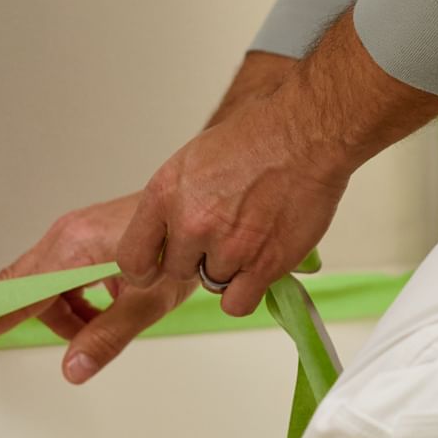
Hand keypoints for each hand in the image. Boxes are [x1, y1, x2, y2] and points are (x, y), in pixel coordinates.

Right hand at [0, 192, 178, 380]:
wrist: (202, 209)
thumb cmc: (181, 244)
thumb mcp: (149, 301)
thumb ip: (108, 336)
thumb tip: (74, 369)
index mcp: (74, 248)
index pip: (17, 291)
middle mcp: (66, 234)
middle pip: (29, 290)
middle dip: (48, 320)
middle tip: (70, 340)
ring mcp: (74, 232)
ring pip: (47, 284)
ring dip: (69, 312)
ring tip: (107, 321)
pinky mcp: (84, 234)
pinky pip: (62, 273)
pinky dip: (76, 296)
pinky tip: (107, 305)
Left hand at [114, 12, 437, 346]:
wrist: (305, 134)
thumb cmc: (256, 137)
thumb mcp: (192, 161)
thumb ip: (173, 202)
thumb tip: (166, 232)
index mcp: (165, 194)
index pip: (132, 258)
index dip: (145, 268)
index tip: (157, 267)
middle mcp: (191, 223)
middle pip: (177, 271)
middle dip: (197, 259)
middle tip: (225, 234)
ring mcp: (227, 246)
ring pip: (213, 283)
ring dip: (230, 269)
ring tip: (253, 234)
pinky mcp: (263, 264)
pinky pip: (238, 303)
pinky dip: (248, 291)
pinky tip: (260, 266)